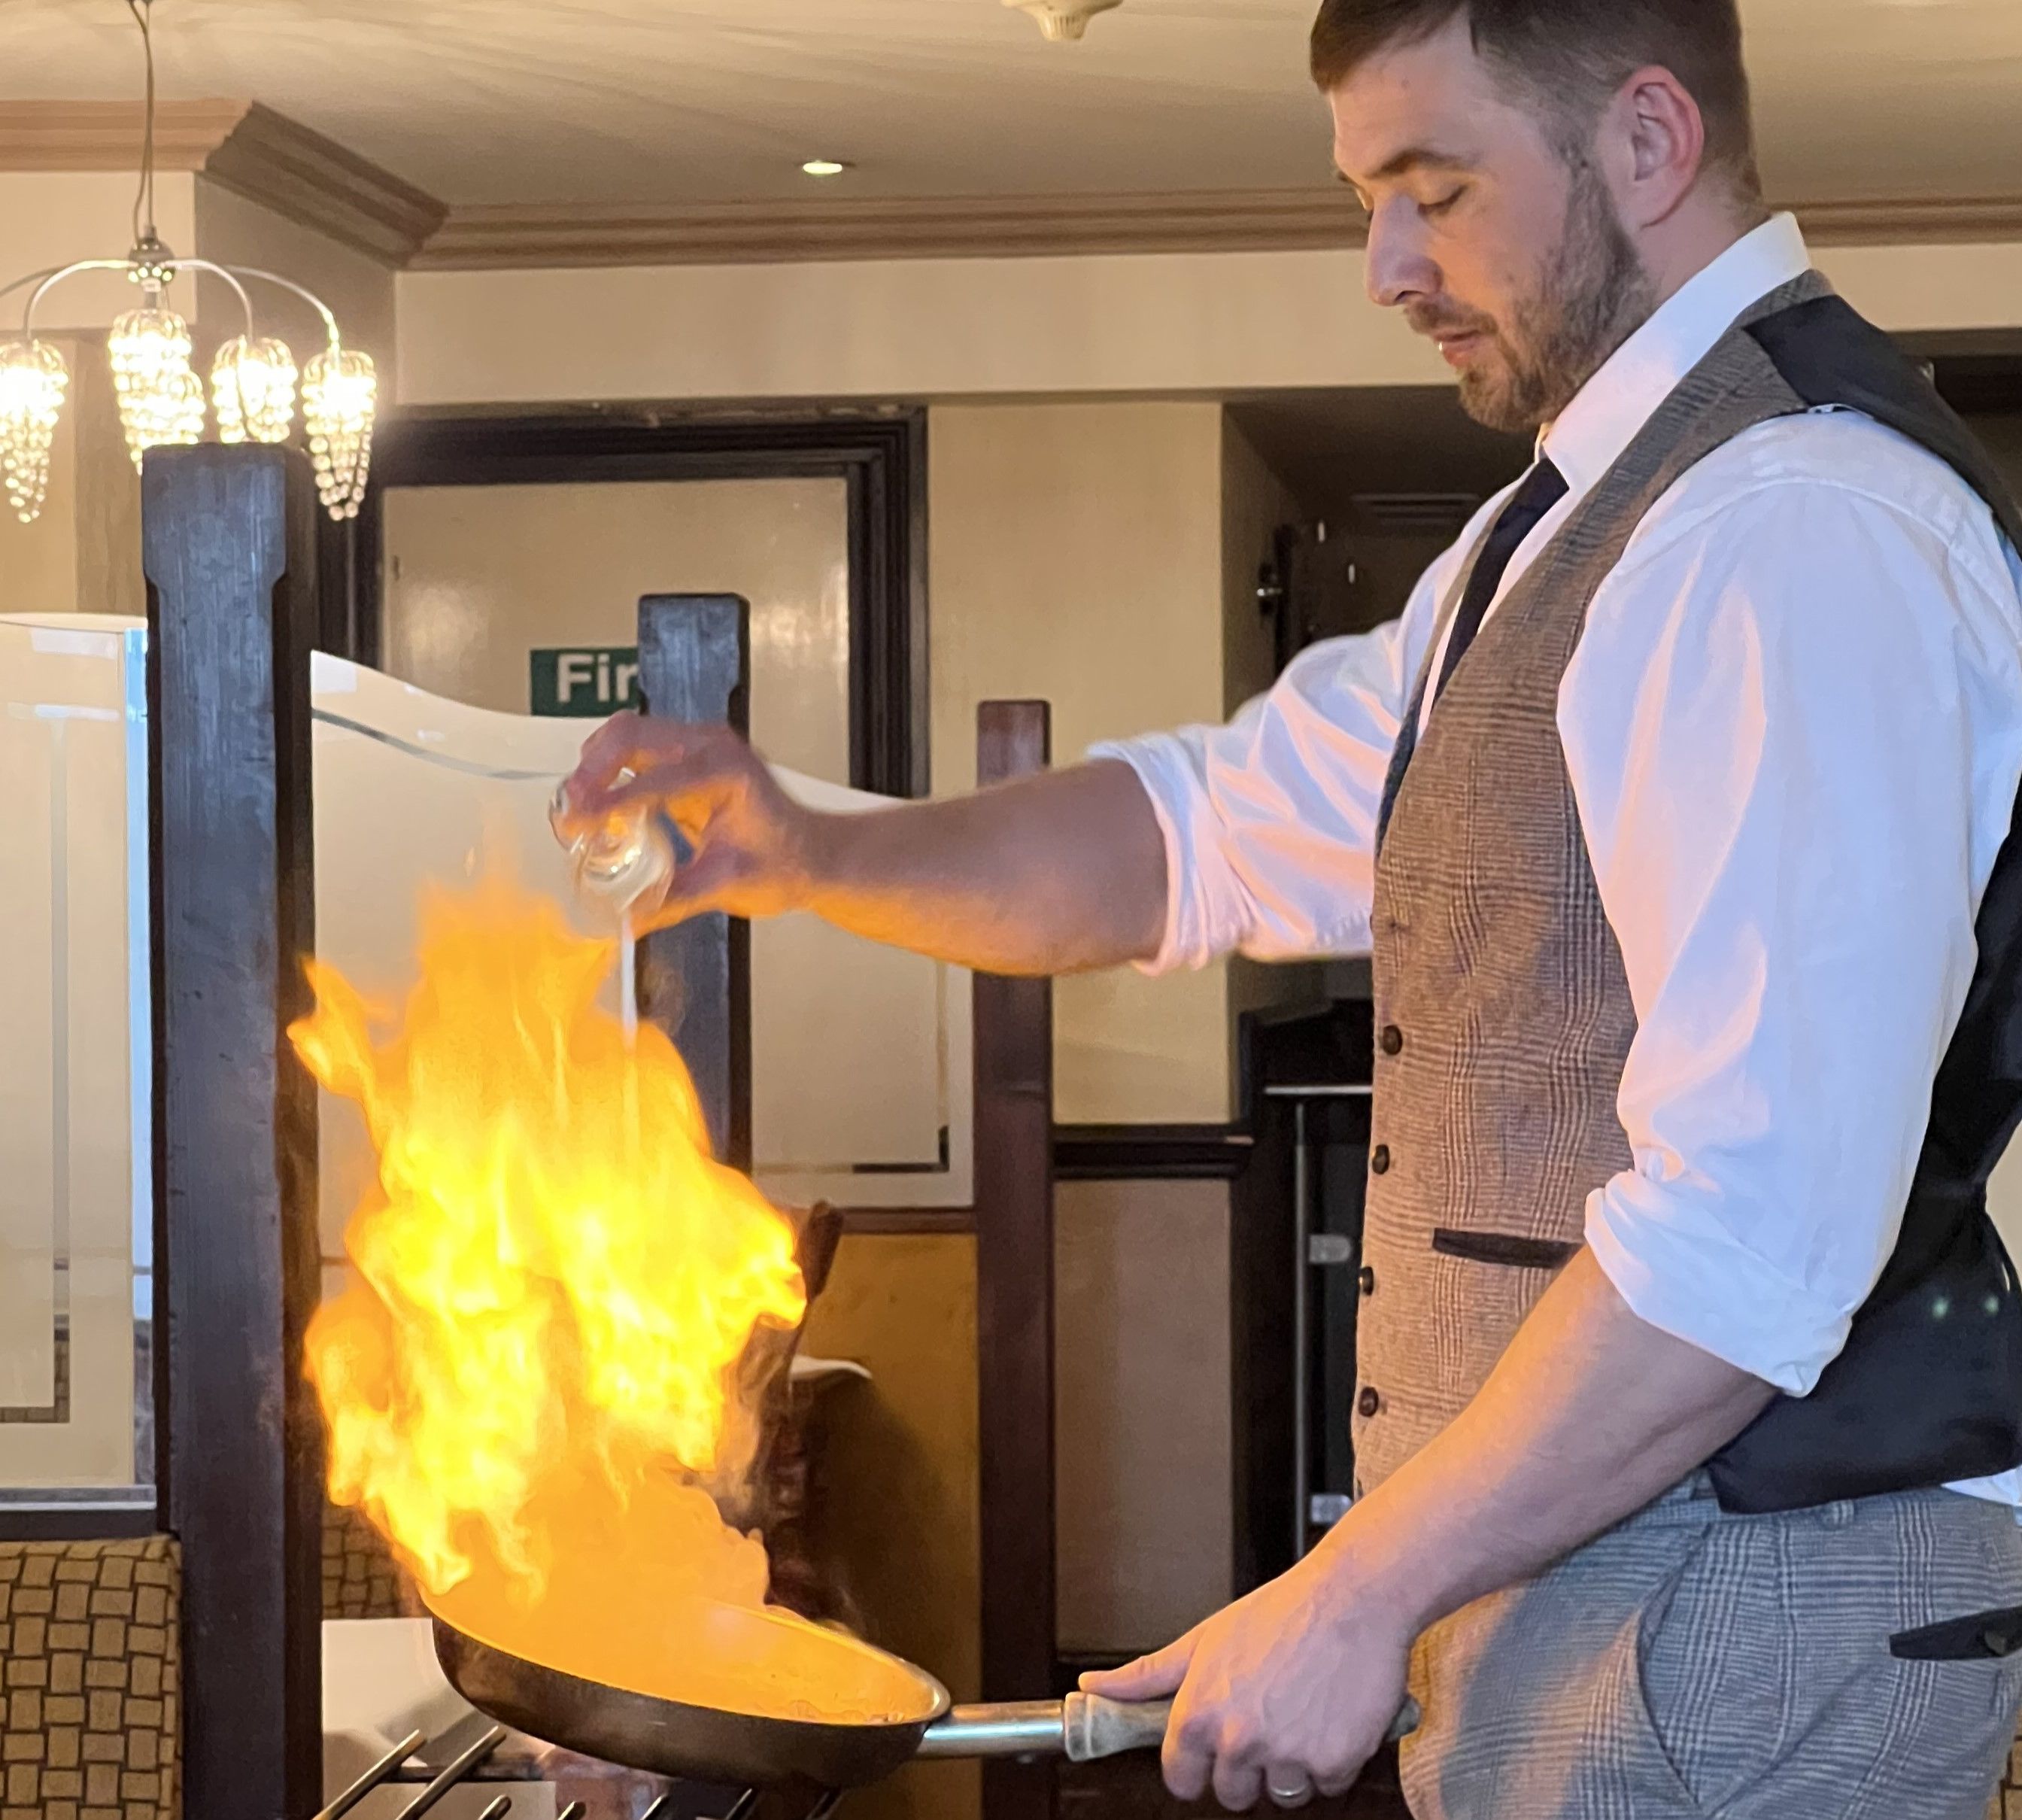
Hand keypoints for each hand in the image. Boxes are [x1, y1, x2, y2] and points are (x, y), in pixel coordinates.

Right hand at [558, 712, 824, 924]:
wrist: (813, 855)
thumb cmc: (786, 863)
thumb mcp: (726, 885)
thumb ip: (672, 900)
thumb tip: (625, 918)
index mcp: (729, 772)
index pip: (656, 778)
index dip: (610, 800)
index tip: (578, 823)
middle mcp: (713, 747)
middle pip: (630, 735)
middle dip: (590, 771)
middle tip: (567, 812)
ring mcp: (700, 744)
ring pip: (627, 734)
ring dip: (594, 766)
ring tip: (576, 810)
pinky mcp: (687, 755)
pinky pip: (636, 748)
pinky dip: (609, 769)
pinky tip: (598, 804)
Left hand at [1080, 1554, 1412, 1811]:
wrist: (1352, 1596)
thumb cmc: (1280, 1612)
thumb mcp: (1202, 1640)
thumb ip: (1145, 1676)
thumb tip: (1092, 1687)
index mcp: (1199, 1714)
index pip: (1181, 1781)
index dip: (1196, 1765)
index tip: (1210, 1751)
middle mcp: (1239, 1740)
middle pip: (1232, 1794)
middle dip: (1247, 1765)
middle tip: (1265, 1718)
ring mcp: (1288, 1755)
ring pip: (1282, 1794)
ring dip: (1292, 1764)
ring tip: (1300, 1710)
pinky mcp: (1335, 1762)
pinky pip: (1328, 1785)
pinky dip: (1333, 1759)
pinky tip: (1329, 1714)